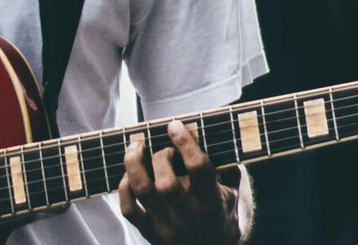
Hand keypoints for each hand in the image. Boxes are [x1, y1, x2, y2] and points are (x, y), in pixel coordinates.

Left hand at [117, 120, 240, 244]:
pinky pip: (129, 209)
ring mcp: (167, 227)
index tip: (174, 125)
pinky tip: (129, 175)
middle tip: (164, 150)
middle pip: (166, 182)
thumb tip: (211, 133)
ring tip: (135, 147)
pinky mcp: (150, 233)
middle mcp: (189, 217)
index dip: (184, 142)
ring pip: (144, 191)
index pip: (198, 168)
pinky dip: (124, 188)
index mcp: (213, 203)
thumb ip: (226, 165)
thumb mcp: (233, 191)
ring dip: (135, 164)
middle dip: (161, 157)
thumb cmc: (222, 212)